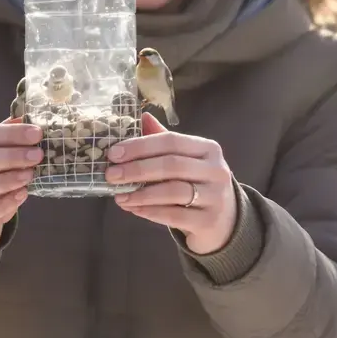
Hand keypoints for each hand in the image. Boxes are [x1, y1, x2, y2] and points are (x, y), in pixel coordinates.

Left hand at [106, 113, 237, 254]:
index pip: (171, 141)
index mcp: (208, 149)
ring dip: (141, 193)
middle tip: (111, 175)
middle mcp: (216, 170)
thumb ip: (165, 140)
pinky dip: (149, 212)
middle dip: (136, 169)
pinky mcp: (208, 221)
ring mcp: (215, 197)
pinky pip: (173, 216)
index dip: (140, 146)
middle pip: (171, 165)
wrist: (225, 220)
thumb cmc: (198, 183)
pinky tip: (133, 208)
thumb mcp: (187, 160)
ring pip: (173, 191)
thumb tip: (143, 117)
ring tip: (119, 195)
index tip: (114, 154)